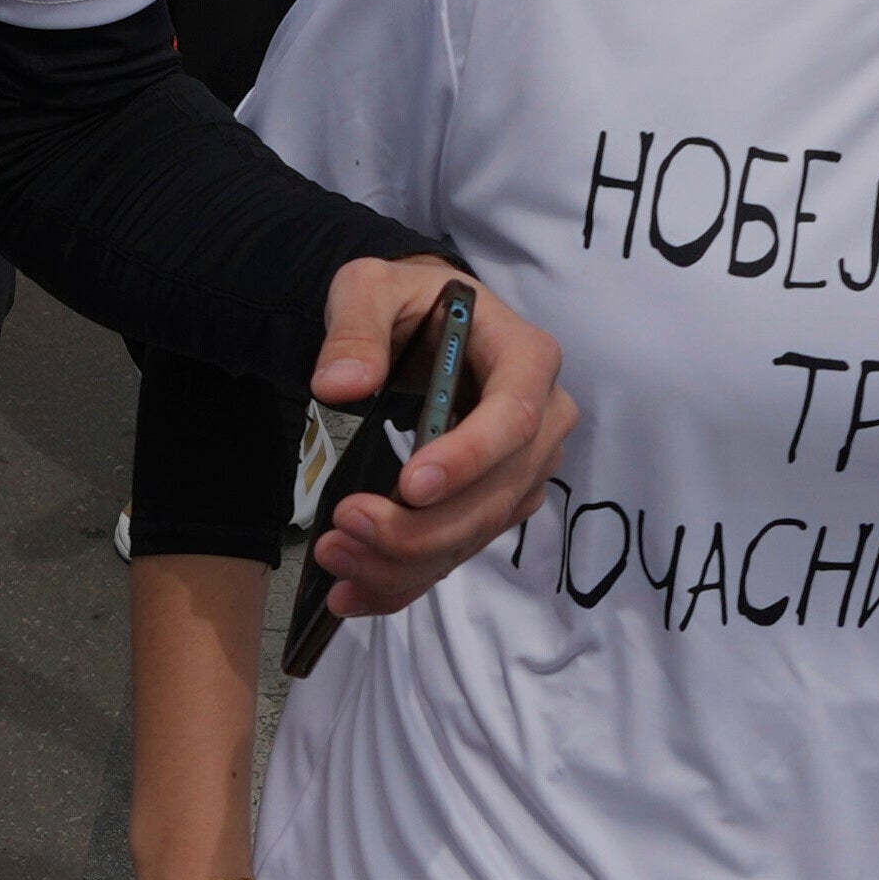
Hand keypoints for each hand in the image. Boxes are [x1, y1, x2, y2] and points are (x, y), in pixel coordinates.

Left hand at [291, 264, 572, 615]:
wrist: (420, 328)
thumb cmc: (407, 303)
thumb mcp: (372, 288)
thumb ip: (355, 328)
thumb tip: (341, 385)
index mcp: (527, 357)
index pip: (515, 416)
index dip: (469, 458)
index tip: (410, 486)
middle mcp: (542, 420)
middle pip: (497, 493)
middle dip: (422, 527)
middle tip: (345, 528)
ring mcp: (523, 469)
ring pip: (477, 534)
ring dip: (407, 560)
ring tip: (335, 557)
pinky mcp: (495, 504)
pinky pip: (459, 552)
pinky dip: (406, 580)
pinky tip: (354, 591)